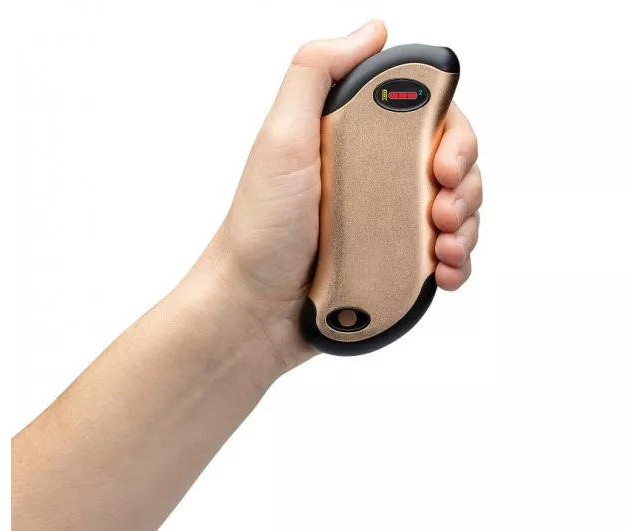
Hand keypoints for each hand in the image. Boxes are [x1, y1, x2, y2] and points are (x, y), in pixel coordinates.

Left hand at [196, 20, 481, 370]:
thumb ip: (316, 75)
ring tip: (446, 249)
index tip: (443, 164)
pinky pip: (443, 258)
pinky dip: (457, 263)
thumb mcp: (281, 139)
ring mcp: (386, 226)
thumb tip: (372, 31)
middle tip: (443, 212)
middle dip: (466, 186)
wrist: (254, 308)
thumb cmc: (261, 228)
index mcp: (358, 143)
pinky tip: (446, 272)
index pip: (429, 121)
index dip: (452, 136)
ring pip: (456, 213)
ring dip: (467, 227)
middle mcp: (376, 180)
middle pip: (451, 167)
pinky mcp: (391, 266)